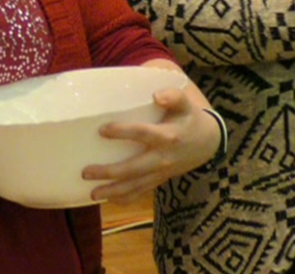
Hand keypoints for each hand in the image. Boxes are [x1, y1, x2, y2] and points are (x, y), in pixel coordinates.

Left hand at [80, 86, 221, 203]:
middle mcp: (163, 158)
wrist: (208, 143)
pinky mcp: (160, 180)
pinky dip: (125, 199)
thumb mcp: (186, 103)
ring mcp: (161, 172)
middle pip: (134, 168)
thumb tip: (156, 95)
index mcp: (167, 136)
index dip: (122, 132)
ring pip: (135, 186)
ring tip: (92, 194)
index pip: (142, 134)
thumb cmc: (190, 119)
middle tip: (86, 172)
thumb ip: (173, 96)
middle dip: (110, 173)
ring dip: (113, 191)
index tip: (102, 130)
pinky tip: (108, 200)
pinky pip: (141, 192)